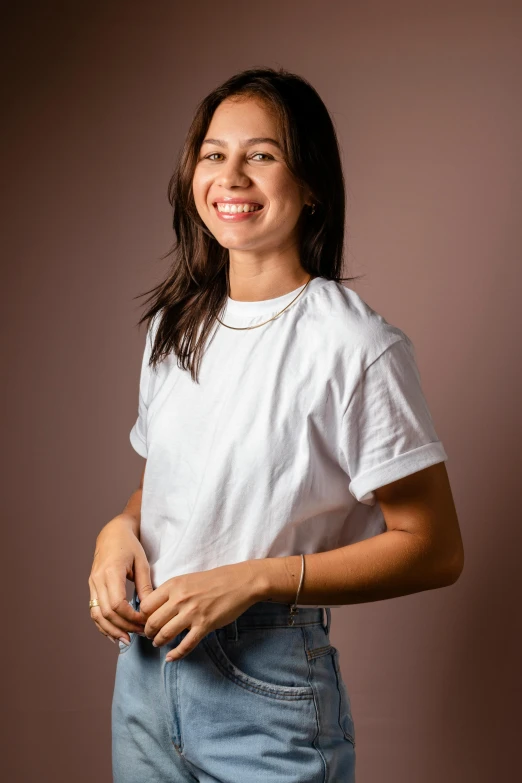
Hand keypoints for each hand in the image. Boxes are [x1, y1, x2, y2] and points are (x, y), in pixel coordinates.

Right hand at [88, 515, 153, 643]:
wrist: (112, 533)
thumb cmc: (130, 545)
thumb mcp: (142, 562)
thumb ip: (145, 585)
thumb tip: (149, 608)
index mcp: (111, 572)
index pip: (118, 604)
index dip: (131, 617)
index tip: (145, 621)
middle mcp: (98, 580)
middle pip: (107, 613)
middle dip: (124, 626)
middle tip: (141, 633)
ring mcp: (92, 584)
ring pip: (97, 615)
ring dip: (111, 630)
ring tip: (127, 640)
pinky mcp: (92, 587)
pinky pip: (94, 611)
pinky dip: (103, 625)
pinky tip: (114, 634)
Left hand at [138, 560, 262, 661]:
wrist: (240, 582)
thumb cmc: (213, 580)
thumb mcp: (187, 579)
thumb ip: (171, 592)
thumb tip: (154, 608)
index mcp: (173, 585)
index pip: (146, 605)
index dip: (142, 616)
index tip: (144, 621)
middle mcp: (179, 599)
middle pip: (152, 622)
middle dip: (148, 632)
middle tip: (149, 635)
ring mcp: (192, 613)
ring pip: (165, 634)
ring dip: (159, 642)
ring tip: (158, 643)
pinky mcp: (205, 625)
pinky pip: (185, 645)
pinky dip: (176, 654)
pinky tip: (171, 657)